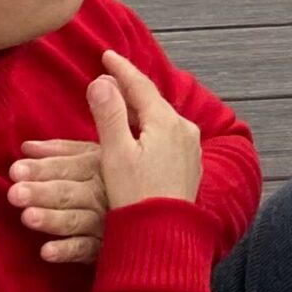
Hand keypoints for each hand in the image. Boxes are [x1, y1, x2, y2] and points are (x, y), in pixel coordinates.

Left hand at [9, 139, 106, 264]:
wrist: (158, 209)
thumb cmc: (118, 178)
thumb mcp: (97, 156)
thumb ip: (62, 152)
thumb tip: (26, 148)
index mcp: (100, 165)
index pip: (68, 166)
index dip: (42, 168)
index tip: (15, 170)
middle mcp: (102, 192)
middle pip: (69, 192)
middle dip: (42, 192)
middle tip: (16, 193)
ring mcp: (104, 221)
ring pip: (75, 220)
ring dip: (52, 219)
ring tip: (28, 217)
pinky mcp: (106, 246)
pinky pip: (85, 249)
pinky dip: (67, 251)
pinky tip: (46, 252)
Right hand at [87, 51, 202, 211]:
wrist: (163, 236)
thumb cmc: (135, 196)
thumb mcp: (116, 154)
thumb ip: (109, 115)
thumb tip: (102, 80)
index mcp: (165, 122)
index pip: (140, 87)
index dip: (121, 70)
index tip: (106, 55)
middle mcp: (184, 130)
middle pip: (153, 101)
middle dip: (132, 88)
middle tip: (112, 74)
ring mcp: (190, 148)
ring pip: (162, 118)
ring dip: (142, 108)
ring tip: (125, 101)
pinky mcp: (189, 166)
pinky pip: (167, 135)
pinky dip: (151, 128)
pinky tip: (143, 134)